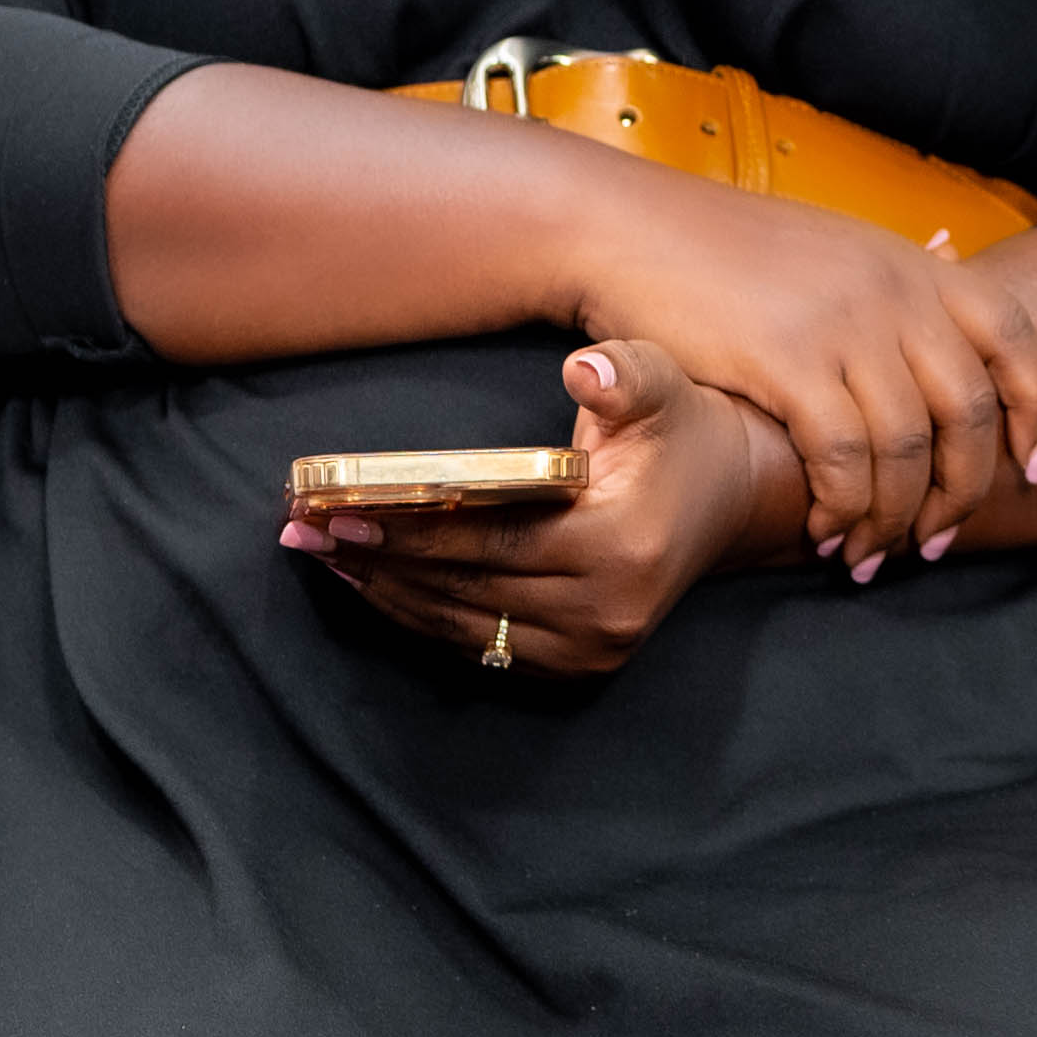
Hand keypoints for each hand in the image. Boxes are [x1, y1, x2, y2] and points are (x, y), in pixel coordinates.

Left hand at [279, 338, 788, 677]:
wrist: (735, 497)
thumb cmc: (681, 429)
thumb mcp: (661, 384)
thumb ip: (623, 374)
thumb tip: (582, 370)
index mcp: (622, 544)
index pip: (492, 541)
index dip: (412, 527)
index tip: (340, 507)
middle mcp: (608, 611)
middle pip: (466, 588)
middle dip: (377, 558)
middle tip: (301, 528)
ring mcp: (595, 649)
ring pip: (463, 626)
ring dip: (385, 591)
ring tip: (319, 553)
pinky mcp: (581, 666)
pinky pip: (480, 646)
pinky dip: (420, 616)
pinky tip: (373, 582)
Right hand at [554, 177, 1036, 573]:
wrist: (627, 228)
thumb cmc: (726, 247)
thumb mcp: (835, 243)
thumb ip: (895, 271)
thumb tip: (952, 257)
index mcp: (916, 267)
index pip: (1016, 341)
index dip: (1034, 413)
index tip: (1029, 471)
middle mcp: (896, 293)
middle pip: (969, 412)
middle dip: (961, 491)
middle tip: (934, 540)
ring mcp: (845, 325)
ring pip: (908, 448)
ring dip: (894, 517)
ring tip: (869, 554)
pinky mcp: (787, 361)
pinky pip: (844, 458)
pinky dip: (843, 506)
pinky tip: (823, 529)